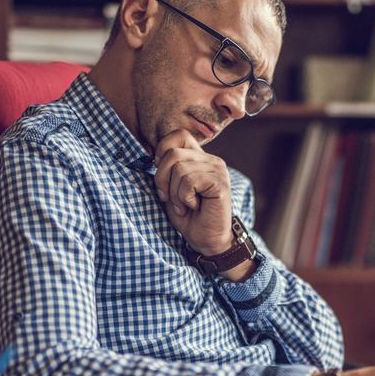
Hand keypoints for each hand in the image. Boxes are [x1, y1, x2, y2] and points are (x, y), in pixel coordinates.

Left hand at [153, 129, 233, 256]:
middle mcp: (212, 160)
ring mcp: (218, 170)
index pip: (179, 135)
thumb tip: (154, 157)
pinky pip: (189, 181)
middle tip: (168, 199)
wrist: (206, 240)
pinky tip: (193, 206)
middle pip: (173, 153)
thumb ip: (167, 170)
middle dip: (162, 179)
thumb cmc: (189, 217)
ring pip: (179, 168)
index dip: (163, 150)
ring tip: (184, 205)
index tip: (160, 173)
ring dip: (174, 193)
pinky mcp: (221, 183)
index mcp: (201, 158)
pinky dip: (184, 198)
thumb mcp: (171, 189)